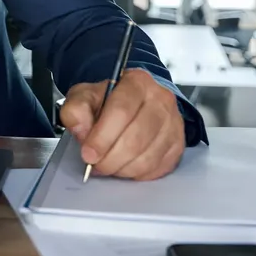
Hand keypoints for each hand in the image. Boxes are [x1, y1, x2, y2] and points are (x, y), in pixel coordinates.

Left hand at [59, 69, 184, 180]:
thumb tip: (81, 130)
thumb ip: (76, 109)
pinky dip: (136, 173)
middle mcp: (161, 99)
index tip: (88, 154)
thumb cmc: (108, 102)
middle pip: (136, 138)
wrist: (133, 104)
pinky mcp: (178, 144)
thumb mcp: (85, 97)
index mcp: (137, 82)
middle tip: (95, 164)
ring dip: (122, 168)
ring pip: (147, 157)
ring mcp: (173, 122)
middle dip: (110, 158)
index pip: (121, 111)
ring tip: (108, 164)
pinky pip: (157, 168)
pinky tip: (125, 165)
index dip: (102, 137)